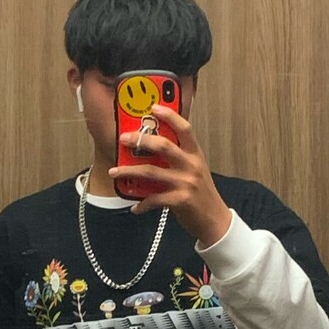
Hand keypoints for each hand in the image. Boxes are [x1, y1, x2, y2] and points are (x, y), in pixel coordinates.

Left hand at [109, 104, 231, 246]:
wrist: (215, 221)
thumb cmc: (202, 196)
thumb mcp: (196, 171)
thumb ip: (179, 160)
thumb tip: (153, 153)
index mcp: (196, 155)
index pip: (184, 128)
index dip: (169, 115)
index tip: (153, 108)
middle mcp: (191, 166)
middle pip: (163, 146)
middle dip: (140, 140)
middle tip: (124, 139)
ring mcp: (185, 183)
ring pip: (151, 172)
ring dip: (129, 171)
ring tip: (114, 172)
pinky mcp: (179, 201)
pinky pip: (154, 199)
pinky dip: (142, 204)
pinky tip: (135, 207)